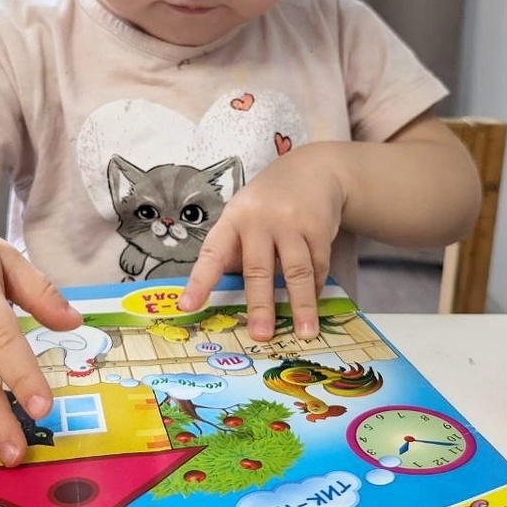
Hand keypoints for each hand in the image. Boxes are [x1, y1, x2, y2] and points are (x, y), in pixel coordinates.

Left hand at [178, 145, 343, 340]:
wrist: (312, 170)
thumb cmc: (268, 202)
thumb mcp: (244, 216)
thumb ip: (236, 250)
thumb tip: (221, 295)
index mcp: (233, 218)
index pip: (212, 252)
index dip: (199, 281)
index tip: (187, 306)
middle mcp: (260, 219)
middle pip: (258, 269)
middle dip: (260, 305)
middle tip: (260, 335)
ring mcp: (291, 222)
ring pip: (296, 271)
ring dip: (301, 305)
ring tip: (305, 332)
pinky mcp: (319, 226)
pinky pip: (317, 265)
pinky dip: (316, 287)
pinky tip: (313, 301)